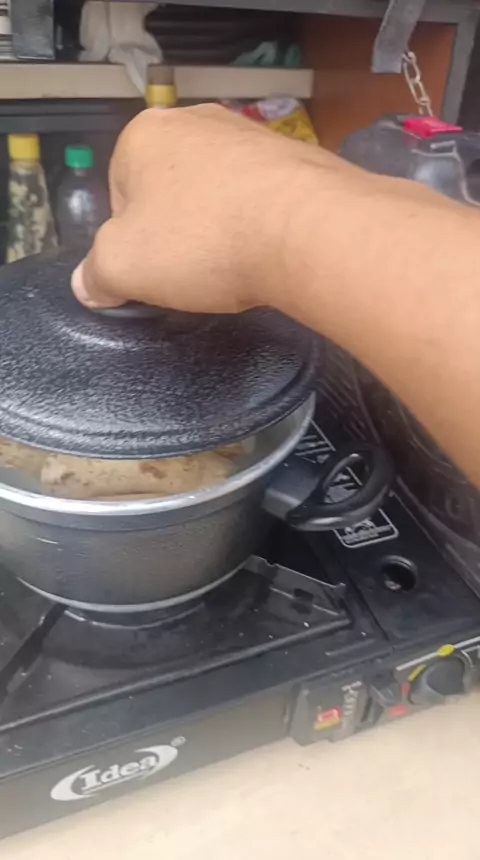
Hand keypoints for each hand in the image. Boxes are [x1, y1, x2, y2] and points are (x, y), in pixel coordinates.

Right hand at [71, 104, 329, 313]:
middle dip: (179, 232)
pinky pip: (263, 198)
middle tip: (196, 270)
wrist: (308, 231)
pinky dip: (261, 224)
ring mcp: (252, 135)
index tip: (157, 268)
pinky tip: (269, 251)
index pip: (119, 194)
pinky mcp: (298, 158)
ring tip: (237, 264)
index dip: (134, 240)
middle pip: (171, 191)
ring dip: (221, 229)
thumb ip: (96, 274)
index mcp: (144, 134)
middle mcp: (198, 121)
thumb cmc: (201, 242)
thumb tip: (88, 284)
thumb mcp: (123, 267)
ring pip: (220, 194)